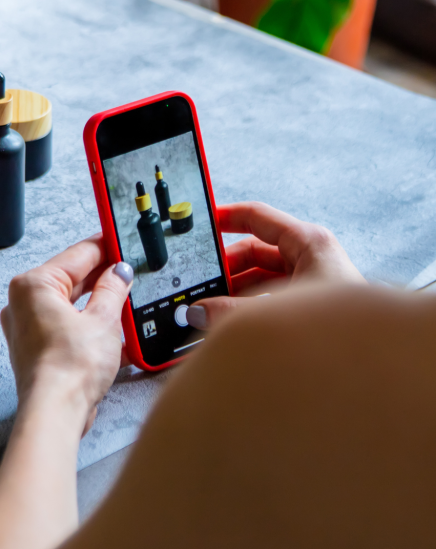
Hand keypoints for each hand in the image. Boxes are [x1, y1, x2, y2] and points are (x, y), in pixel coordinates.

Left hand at [1, 235, 132, 433]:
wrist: (56, 413)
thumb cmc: (70, 369)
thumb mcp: (104, 319)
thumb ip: (114, 288)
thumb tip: (119, 272)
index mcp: (35, 285)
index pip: (79, 254)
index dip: (106, 247)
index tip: (122, 241)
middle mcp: (24, 302)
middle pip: (72, 277)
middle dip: (103, 275)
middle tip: (129, 270)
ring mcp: (28, 326)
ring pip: (70, 300)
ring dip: (97, 300)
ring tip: (124, 297)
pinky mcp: (36, 346)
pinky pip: (65, 321)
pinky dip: (87, 320)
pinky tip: (110, 323)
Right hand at [187, 201, 364, 329]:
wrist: (377, 359)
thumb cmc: (344, 327)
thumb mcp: (278, 312)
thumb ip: (232, 314)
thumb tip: (199, 313)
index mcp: (307, 242)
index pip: (258, 217)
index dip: (227, 217)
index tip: (203, 223)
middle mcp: (311, 256)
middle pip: (256, 251)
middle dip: (228, 268)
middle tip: (202, 283)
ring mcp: (312, 279)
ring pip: (264, 276)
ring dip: (238, 292)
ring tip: (214, 309)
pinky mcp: (313, 303)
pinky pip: (275, 296)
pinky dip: (254, 307)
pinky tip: (236, 325)